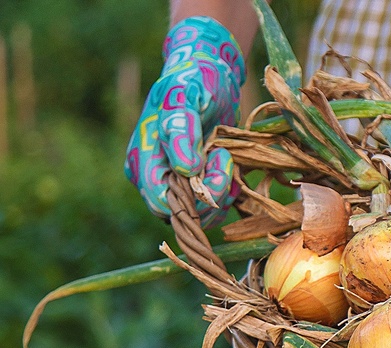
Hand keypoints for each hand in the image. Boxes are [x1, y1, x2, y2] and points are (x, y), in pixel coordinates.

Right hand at [124, 16, 245, 226]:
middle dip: (210, 192)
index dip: (190, 194)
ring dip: (223, 191)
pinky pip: (216, 206)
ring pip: (203, 213)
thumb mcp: (184, 96)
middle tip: (223, 157)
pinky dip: (229, 191)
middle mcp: (158, 177)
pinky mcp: (200, 185)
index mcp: (143, 160)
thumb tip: (185, 169)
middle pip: (184, 213)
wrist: (210, 76)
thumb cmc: (192, 81)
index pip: (160, 202)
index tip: (210, 160)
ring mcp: (178, 184)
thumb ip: (181, 130)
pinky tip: (231, 164)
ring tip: (226, 156)